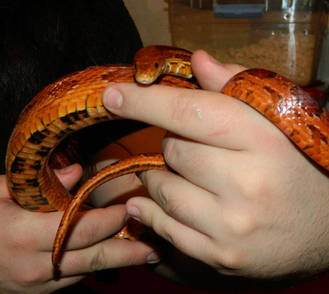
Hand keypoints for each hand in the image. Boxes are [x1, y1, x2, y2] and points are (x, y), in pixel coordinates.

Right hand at [0, 165, 157, 293]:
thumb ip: (38, 184)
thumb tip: (76, 173)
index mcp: (25, 234)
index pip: (82, 226)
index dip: (112, 217)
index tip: (133, 205)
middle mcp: (37, 264)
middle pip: (95, 256)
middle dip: (130, 250)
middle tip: (157, 245)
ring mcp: (39, 283)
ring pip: (90, 271)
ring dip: (121, 262)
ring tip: (149, 255)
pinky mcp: (39, 291)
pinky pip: (75, 278)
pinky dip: (98, 267)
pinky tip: (115, 258)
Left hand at [102, 50, 328, 278]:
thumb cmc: (305, 166)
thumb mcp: (282, 118)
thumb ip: (238, 87)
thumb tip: (198, 62)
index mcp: (264, 139)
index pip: (189, 111)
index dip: (146, 101)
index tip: (114, 95)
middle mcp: (247, 183)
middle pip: (173, 149)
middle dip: (175, 142)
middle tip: (196, 146)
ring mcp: (232, 225)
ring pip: (162, 188)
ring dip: (164, 176)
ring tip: (189, 176)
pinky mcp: (222, 257)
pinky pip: (166, 227)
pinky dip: (154, 210)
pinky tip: (155, 202)